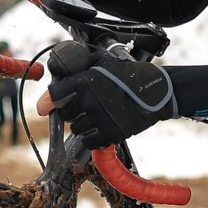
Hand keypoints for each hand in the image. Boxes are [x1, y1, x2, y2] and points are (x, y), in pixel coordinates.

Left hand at [39, 41, 175, 150]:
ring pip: (76, 129)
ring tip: (96, 118)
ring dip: (83, 125)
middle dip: (71, 111)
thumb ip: (82, 69)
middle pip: (65, 114)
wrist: (158, 92)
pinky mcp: (111, 134)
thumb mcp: (106, 65)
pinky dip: (92, 139)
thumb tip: (62, 74)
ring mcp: (100, 119)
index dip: (50, 100)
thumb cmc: (133, 76)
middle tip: (84, 108)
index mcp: (85, 81)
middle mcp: (89, 101)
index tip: (49, 104)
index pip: (54, 95)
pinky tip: (101, 129)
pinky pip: (89, 142)